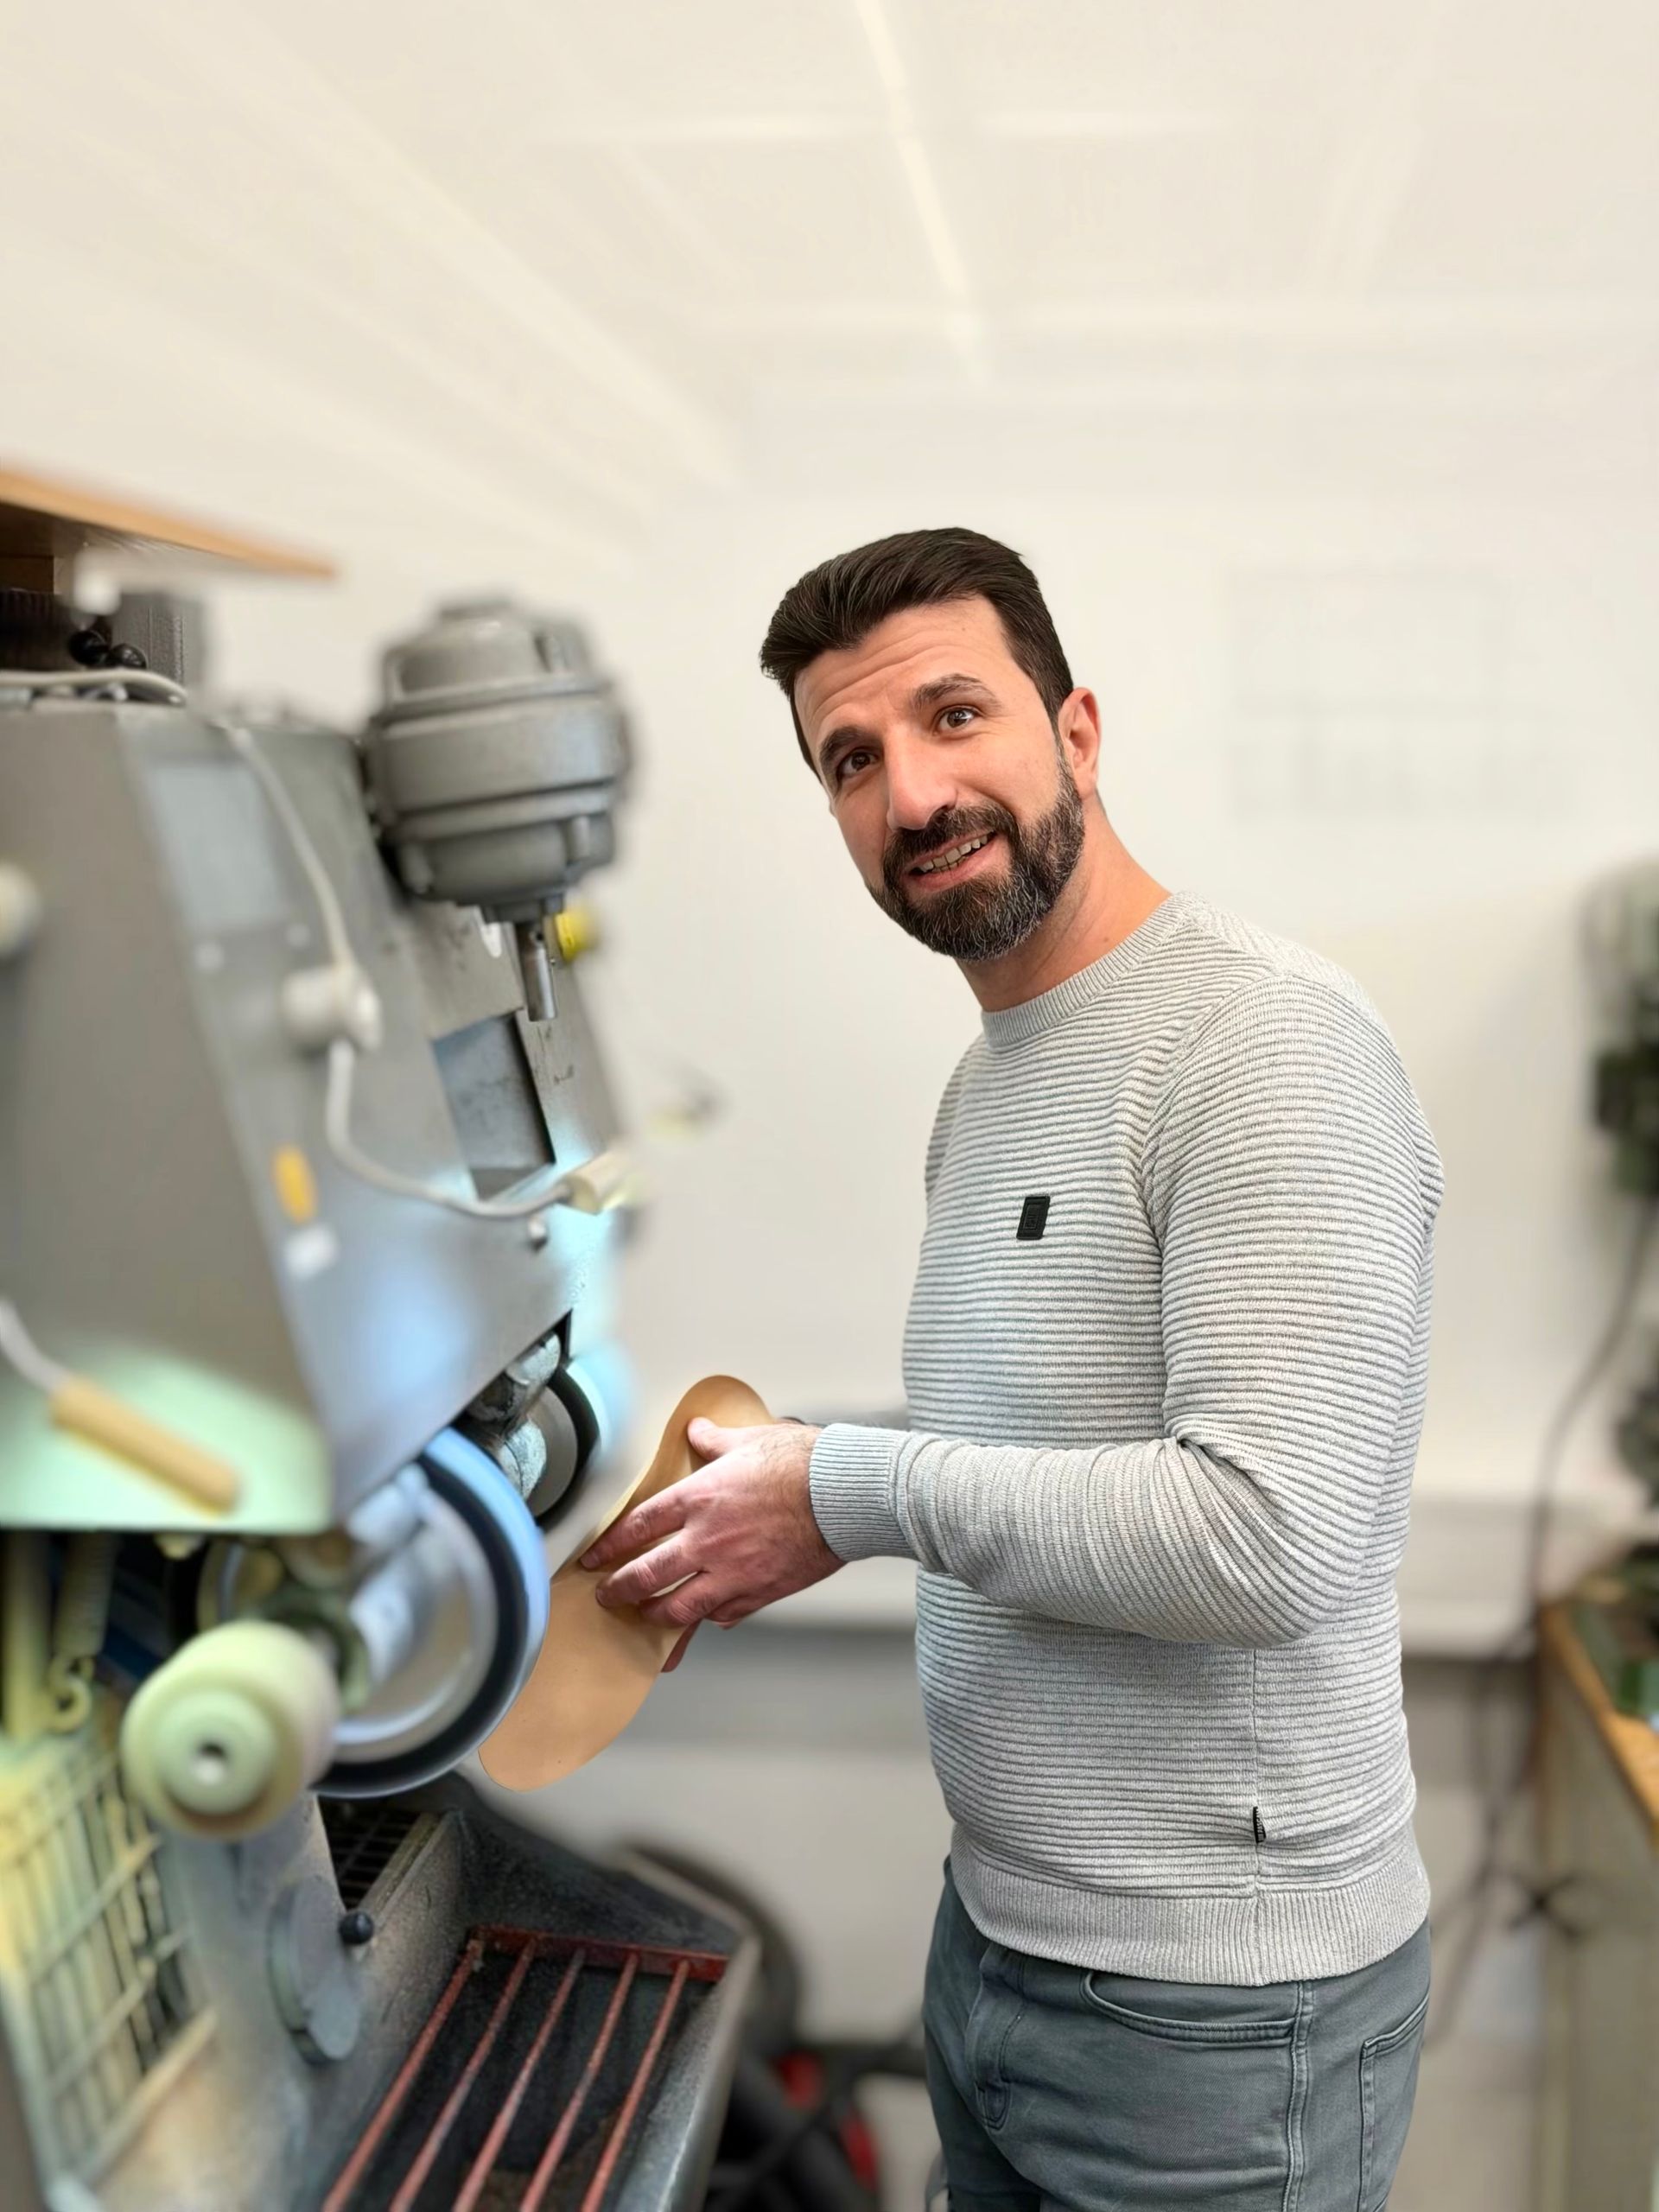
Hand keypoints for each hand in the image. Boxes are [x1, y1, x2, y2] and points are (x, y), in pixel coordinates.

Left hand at [580, 1418, 840, 1654]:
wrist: (842, 1494)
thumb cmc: (801, 1464)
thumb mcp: (749, 1440)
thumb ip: (714, 1441)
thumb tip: (697, 1431)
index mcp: (699, 1498)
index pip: (639, 1526)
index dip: (611, 1544)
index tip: (595, 1557)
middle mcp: (707, 1539)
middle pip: (647, 1574)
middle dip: (620, 1589)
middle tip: (607, 1596)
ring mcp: (732, 1571)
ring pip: (680, 1606)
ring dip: (658, 1614)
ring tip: (648, 1616)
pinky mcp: (760, 1591)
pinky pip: (726, 1614)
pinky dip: (714, 1618)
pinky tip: (711, 1618)